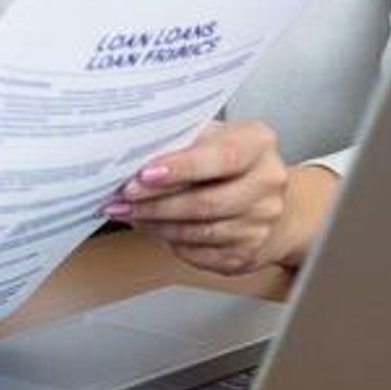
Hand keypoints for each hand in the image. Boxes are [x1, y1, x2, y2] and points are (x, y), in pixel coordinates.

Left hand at [106, 122, 336, 274]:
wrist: (261, 198)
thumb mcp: (207, 137)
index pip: (223, 157)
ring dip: (156, 223)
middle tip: (123, 198)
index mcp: (258, 143)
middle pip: (207, 202)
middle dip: (156, 202)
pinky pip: (200, 252)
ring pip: (200, 231)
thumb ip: (178, 143)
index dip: (181, 168)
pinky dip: (169, 241)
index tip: (144, 174)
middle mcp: (267, 183)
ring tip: (128, 211)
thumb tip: (131, 157)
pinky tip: (152, 227)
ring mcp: (261, 222)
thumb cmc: (225, 161)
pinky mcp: (247, 252)